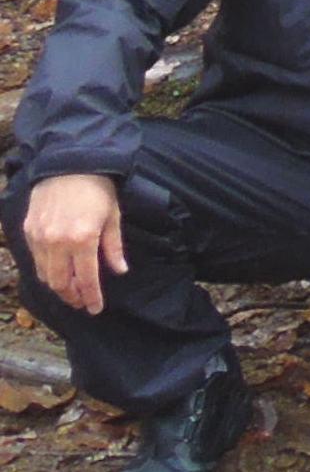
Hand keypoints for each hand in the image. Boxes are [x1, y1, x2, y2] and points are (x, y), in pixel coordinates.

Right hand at [23, 174, 124, 314]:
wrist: (70, 163)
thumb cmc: (98, 188)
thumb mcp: (113, 216)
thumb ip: (113, 247)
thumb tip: (119, 271)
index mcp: (82, 240)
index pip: (85, 279)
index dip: (91, 297)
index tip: (96, 309)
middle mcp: (57, 243)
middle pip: (60, 283)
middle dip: (72, 297)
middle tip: (83, 302)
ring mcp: (39, 238)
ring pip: (44, 275)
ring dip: (58, 286)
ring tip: (71, 290)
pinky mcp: (28, 231)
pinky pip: (35, 260)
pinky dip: (46, 270)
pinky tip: (57, 271)